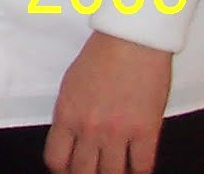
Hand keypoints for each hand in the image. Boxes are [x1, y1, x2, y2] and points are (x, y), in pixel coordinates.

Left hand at [44, 30, 171, 173]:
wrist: (131, 42)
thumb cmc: (100, 57)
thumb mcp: (71, 85)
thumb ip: (70, 115)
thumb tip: (73, 139)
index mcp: (66, 114)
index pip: (56, 159)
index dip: (63, 169)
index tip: (70, 168)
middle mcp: (89, 127)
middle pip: (82, 173)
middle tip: (94, 170)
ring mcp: (118, 132)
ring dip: (113, 173)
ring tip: (116, 168)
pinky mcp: (146, 132)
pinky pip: (142, 167)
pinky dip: (139, 170)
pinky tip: (137, 163)